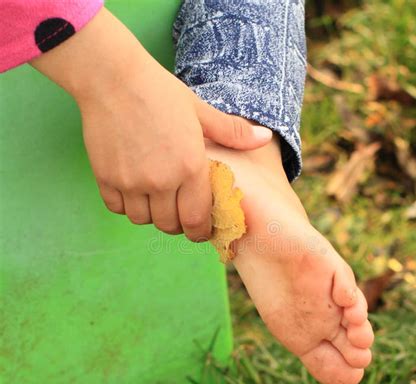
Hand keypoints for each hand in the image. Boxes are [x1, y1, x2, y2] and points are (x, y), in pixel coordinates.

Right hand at [30, 8, 271, 240]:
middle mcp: (161, 180)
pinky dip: (126, 205)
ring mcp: (131, 181)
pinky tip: (134, 190)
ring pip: (143, 220)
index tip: (200, 229)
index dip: (200, 231)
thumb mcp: (201, 111)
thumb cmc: (160, 92)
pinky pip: (117, 208)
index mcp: (190, 167)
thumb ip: (233, 132)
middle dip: (178, 224)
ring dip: (151, 215)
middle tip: (179, 213)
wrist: (112, 77)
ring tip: (156, 199)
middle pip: (170, 225)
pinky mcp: (106, 177)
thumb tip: (265, 137)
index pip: (196, 220)